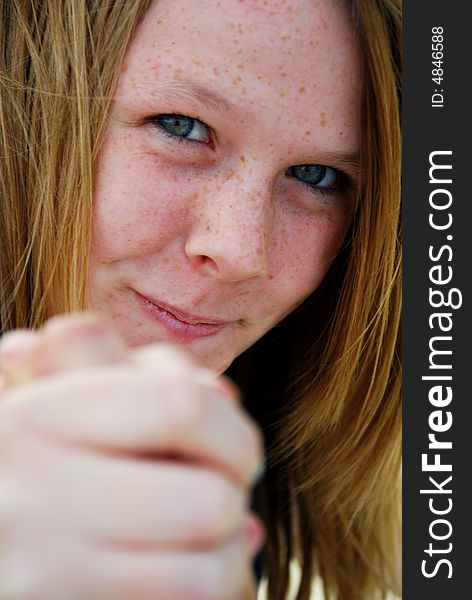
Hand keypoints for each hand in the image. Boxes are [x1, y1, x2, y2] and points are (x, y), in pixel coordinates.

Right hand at [0, 315, 263, 598]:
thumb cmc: (46, 448)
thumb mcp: (76, 392)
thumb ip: (145, 376)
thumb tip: (223, 393)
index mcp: (39, 411)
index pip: (181, 406)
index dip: (233, 428)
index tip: (236, 444)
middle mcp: (32, 492)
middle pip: (207, 500)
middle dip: (238, 493)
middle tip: (228, 487)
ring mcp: (42, 568)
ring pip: (207, 570)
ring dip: (230, 548)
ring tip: (211, 528)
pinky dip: (212, 581)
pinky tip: (192, 560)